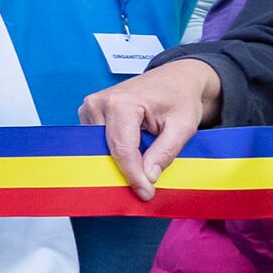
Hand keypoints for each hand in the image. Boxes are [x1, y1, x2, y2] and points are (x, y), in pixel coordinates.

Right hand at [80, 60, 219, 198]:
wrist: (175, 79)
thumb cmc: (180, 97)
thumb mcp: (183, 126)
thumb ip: (165, 151)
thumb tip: (148, 176)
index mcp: (121, 102)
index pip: (122, 148)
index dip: (133, 175)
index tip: (145, 193)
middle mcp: (98, 103)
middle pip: (106, 149)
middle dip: (124, 169)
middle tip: (145, 187)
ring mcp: (90, 107)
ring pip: (98, 147)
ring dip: (117, 160)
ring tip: (141, 164)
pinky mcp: (88, 113)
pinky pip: (96, 141)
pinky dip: (112, 151)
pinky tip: (130, 153)